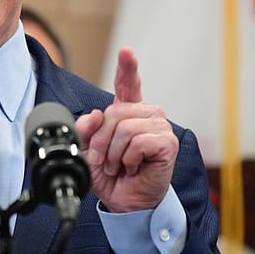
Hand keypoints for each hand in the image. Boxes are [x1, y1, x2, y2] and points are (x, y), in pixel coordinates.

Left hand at [74, 47, 176, 212]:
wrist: (125, 202)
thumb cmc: (111, 175)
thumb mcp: (88, 150)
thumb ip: (86, 128)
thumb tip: (96, 114)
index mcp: (128, 113)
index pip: (128, 84)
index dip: (128, 67)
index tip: (126, 51)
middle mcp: (147, 115)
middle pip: (115, 112)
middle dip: (102, 140)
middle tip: (104, 161)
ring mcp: (159, 127)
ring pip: (125, 127)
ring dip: (114, 153)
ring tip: (119, 166)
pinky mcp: (167, 143)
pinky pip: (138, 141)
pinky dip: (129, 158)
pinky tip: (133, 168)